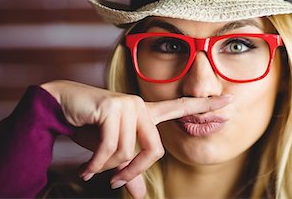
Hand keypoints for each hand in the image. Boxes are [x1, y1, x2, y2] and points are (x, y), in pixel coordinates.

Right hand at [41, 80, 230, 197]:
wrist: (61, 105)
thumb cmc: (90, 127)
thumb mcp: (113, 151)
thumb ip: (130, 170)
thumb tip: (141, 195)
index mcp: (148, 113)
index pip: (183, 107)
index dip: (207, 106)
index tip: (230, 102)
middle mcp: (142, 106)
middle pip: (153, 150)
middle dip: (132, 171)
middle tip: (113, 182)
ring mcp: (128, 105)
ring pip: (128, 152)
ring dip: (107, 167)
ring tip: (91, 168)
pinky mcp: (112, 107)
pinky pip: (111, 148)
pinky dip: (96, 165)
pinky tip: (85, 169)